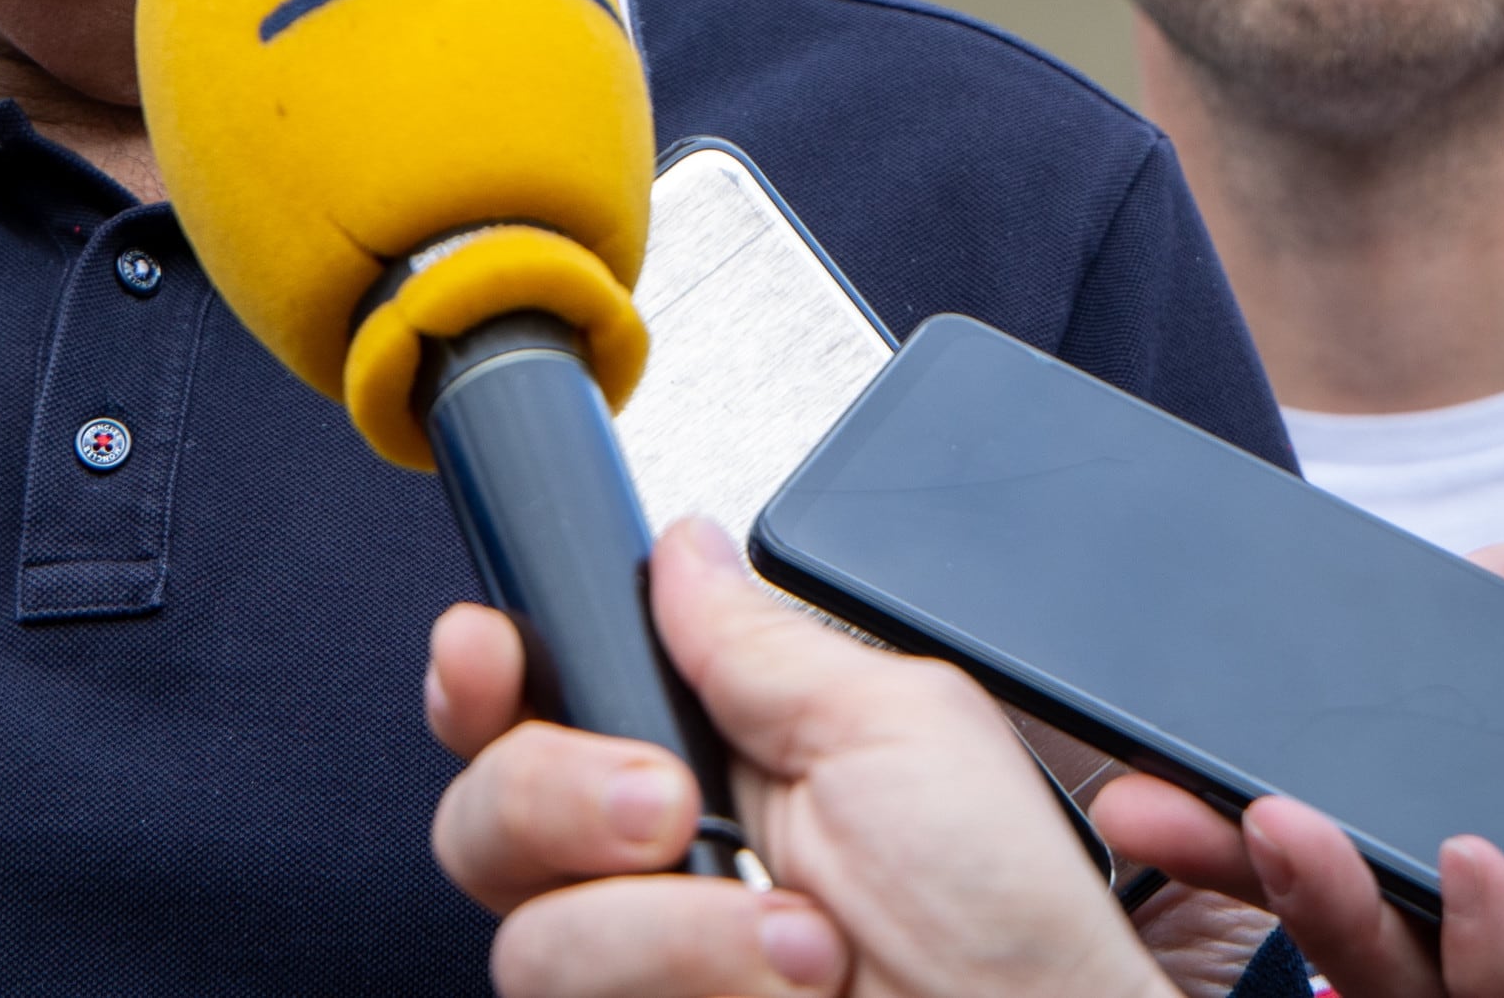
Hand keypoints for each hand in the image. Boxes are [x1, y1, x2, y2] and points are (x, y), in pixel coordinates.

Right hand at [427, 514, 1164, 997]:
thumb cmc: (1019, 929)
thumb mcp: (900, 728)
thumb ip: (761, 641)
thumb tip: (679, 550)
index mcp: (714, 763)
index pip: (535, 706)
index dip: (483, 671)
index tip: (485, 651)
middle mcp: (662, 872)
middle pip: (485, 812)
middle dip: (555, 794)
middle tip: (668, 806)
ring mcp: (651, 973)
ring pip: (527, 935)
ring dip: (665, 929)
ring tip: (802, 941)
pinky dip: (680, 988)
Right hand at [1094, 520, 1503, 997]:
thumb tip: (1385, 592)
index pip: (1365, 797)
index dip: (1251, 787)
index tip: (1156, 757)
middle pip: (1362, 904)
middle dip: (1236, 867)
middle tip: (1149, 818)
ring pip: (1423, 984)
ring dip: (1333, 918)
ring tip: (1277, 831)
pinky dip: (1495, 959)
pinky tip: (1480, 867)